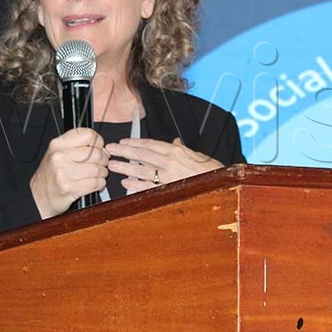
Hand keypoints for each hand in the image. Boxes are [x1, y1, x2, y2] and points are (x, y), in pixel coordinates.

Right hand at [30, 128, 108, 218]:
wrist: (38, 196)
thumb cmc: (50, 175)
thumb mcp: (57, 153)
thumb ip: (76, 146)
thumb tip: (101, 147)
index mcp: (57, 144)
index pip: (88, 135)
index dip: (98, 142)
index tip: (98, 148)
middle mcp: (59, 157)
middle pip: (95, 153)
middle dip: (103, 160)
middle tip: (102, 163)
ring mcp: (64, 173)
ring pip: (97, 169)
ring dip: (102, 173)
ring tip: (99, 174)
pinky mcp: (70, 189)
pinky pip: (95, 183)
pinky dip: (100, 184)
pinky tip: (96, 183)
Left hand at [104, 137, 222, 193]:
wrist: (222, 185)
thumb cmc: (212, 170)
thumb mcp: (198, 155)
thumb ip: (183, 149)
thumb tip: (174, 142)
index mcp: (176, 151)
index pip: (150, 144)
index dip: (134, 142)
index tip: (122, 142)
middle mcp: (170, 162)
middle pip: (142, 155)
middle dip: (124, 152)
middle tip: (109, 150)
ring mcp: (168, 176)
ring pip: (141, 170)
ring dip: (125, 168)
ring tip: (112, 166)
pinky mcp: (168, 190)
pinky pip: (148, 187)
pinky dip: (135, 185)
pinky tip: (125, 184)